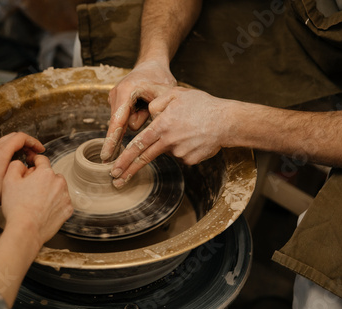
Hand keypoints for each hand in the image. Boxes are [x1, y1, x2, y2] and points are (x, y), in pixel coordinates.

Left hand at [0, 132, 44, 213]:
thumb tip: (26, 165)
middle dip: (25, 144)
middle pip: (12, 137)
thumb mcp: (8, 183)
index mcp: (0, 153)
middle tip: (32, 155)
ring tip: (19, 161)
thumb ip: (20, 170)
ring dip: (13, 149)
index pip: (21, 137)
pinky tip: (2, 167)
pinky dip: (1, 154)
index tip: (40, 150)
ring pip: (1, 143)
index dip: (34, 142)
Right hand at [1, 154, 72, 247]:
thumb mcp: (8, 181)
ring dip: (50, 190)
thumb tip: (22, 164)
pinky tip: (43, 209)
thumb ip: (16, 166)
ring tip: (36, 201)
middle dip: (41, 178)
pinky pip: (61, 201)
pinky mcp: (68, 209)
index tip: (31, 164)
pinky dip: (55, 203)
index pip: (42, 160)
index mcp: (46, 173)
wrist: (26, 230)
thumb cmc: (16, 207)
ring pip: (57, 188)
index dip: (34, 161)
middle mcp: (59, 182)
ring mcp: (65, 197)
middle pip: (50, 175)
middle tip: (29, 189)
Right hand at [100, 60, 176, 161]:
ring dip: (138, 119)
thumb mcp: (164, 93)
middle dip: (124, 133)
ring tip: (147, 105)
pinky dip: (134, 117)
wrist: (152, 65)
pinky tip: (142, 106)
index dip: (112, 139)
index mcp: (127, 90)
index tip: (106, 155)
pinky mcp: (116, 104)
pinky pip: (124, 119)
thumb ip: (154, 110)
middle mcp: (116, 94)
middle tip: (114, 160)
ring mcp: (114, 99)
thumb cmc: (160, 78)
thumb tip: (137, 129)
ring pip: (124, 123)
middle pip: (119, 124)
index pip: (118, 120)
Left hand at [110, 87, 230, 187]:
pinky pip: (181, 154)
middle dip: (129, 171)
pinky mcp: (190, 160)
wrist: (228, 121)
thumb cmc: (202, 105)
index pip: (138, 145)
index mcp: (162, 126)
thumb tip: (148, 114)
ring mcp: (180, 153)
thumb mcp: (176, 94)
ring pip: (166, 150)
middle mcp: (169, 142)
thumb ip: (157, 102)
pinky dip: (183, 146)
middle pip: (145, 158)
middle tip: (117, 181)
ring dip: (169, 144)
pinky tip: (194, 136)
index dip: (124, 158)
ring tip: (187, 129)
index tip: (114, 169)